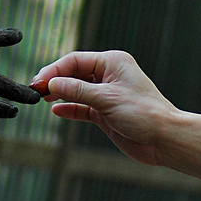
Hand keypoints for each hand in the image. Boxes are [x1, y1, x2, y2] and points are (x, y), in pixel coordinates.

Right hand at [33, 50, 177, 164]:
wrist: (164, 139)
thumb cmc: (143, 113)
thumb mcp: (106, 99)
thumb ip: (76, 90)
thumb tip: (51, 84)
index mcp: (112, 63)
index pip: (75, 61)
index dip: (54, 70)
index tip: (39, 82)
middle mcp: (108, 75)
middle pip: (73, 74)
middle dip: (54, 81)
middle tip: (36, 90)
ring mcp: (106, 94)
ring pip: (75, 90)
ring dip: (59, 94)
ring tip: (41, 99)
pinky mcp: (104, 112)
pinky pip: (81, 106)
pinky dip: (68, 108)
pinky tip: (56, 111)